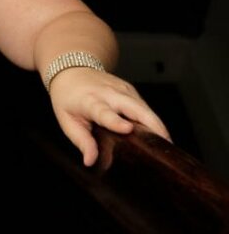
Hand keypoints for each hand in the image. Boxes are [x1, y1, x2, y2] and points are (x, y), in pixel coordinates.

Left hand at [48, 68, 171, 166]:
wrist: (71, 71)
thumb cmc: (68, 99)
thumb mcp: (67, 121)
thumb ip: (81, 141)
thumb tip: (90, 161)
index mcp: (90, 101)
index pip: (104, 112)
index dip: (115, 121)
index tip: (127, 129)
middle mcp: (109, 93)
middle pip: (136, 108)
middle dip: (154, 125)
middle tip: (165, 146)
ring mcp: (122, 90)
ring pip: (146, 109)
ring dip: (158, 126)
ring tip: (166, 146)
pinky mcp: (131, 90)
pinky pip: (145, 108)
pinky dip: (153, 122)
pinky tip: (157, 137)